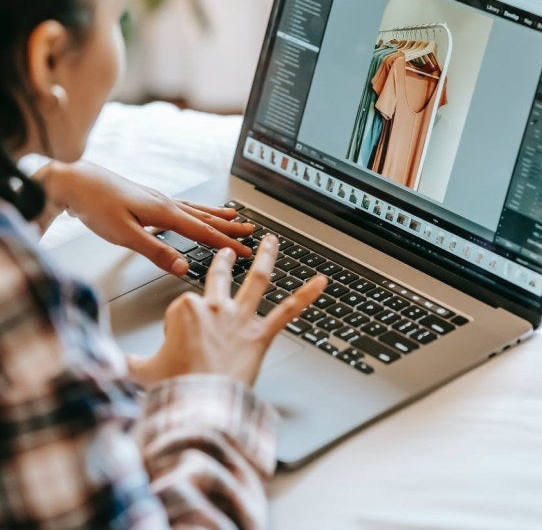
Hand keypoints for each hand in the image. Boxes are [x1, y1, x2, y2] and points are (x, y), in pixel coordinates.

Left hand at [42, 160, 254, 274]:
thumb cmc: (95, 205)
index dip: (227, 243)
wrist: (73, 181)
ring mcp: (158, 199)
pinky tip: (194, 212)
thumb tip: (183, 267)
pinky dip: (197, 210)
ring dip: (217, 215)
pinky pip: (182, 206)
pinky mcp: (148, 199)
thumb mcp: (125, 235)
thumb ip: (156, 252)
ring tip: (233, 216)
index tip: (245, 251)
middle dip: (230, 227)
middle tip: (250, 231)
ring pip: (196, 210)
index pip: (204, 232)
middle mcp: (166, 203)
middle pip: (206, 218)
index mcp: (165, 213)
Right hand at [127, 235, 327, 387]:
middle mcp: (214, 308)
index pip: (184, 306)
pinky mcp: (260, 335)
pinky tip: (320, 283)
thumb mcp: (140, 372)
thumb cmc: (174, 387)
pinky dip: (306, 295)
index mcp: (184, 311)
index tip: (178, 342)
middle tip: (227, 252)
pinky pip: (287, 311)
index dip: (180, 325)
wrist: (199, 404)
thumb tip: (115, 366)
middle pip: (219, 278)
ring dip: (265, 258)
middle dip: (223, 262)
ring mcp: (239, 319)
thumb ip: (129, 364)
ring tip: (271, 242)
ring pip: (256, 281)